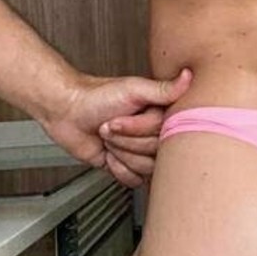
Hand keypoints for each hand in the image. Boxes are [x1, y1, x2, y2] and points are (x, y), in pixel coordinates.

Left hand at [42, 69, 192, 187]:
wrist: (67, 111)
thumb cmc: (96, 96)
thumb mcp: (134, 89)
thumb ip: (164, 89)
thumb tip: (189, 75)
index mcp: (160, 114)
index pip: (164, 135)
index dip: (138, 129)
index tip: (121, 117)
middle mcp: (154, 133)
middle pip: (154, 153)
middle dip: (126, 140)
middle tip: (110, 125)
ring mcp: (140, 151)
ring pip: (145, 168)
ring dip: (120, 153)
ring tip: (109, 137)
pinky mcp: (127, 166)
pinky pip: (134, 180)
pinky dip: (117, 169)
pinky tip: (109, 154)